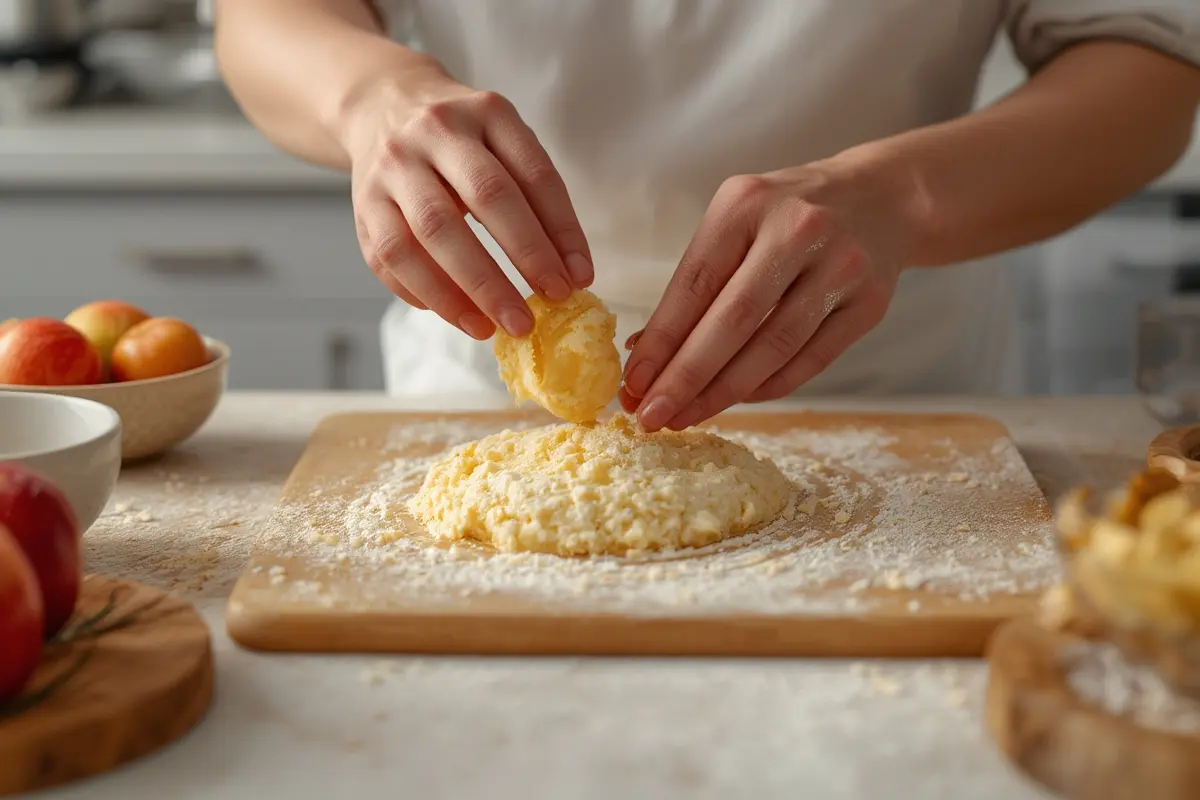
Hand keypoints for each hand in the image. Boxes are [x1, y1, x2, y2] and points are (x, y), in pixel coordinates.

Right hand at [341, 67, 592, 339]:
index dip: (560, 231)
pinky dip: (424, 292)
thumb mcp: (505, 144)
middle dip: (519, 260)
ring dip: (467, 290)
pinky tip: (455, 314)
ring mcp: (392, 166)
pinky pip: (389, 256)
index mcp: (487, 112)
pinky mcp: (363, 203)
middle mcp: (436, 131)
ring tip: (494, 328)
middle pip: (484, 197)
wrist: (381, 107)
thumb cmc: (462, 141)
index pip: (533, 175)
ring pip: (430, 233)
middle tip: (539, 313)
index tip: (577, 280)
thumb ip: (537, 199)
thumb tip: (570, 274)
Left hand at [621, 160, 917, 430]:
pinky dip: (769, 387)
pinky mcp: (870, 302)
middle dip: (686, 377)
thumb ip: (695, 282)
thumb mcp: (736, 223)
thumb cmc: (788, 216)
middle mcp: (797, 230)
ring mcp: (840, 266)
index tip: (633, 382)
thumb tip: (645, 352)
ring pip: (773, 347)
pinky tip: (737, 400)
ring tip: (687, 417)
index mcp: (747, 203)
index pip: (695, 284)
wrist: (883, 198)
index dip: (661, 340)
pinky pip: (810, 359)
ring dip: (723, 392)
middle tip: (652, 415)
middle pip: (733, 321)